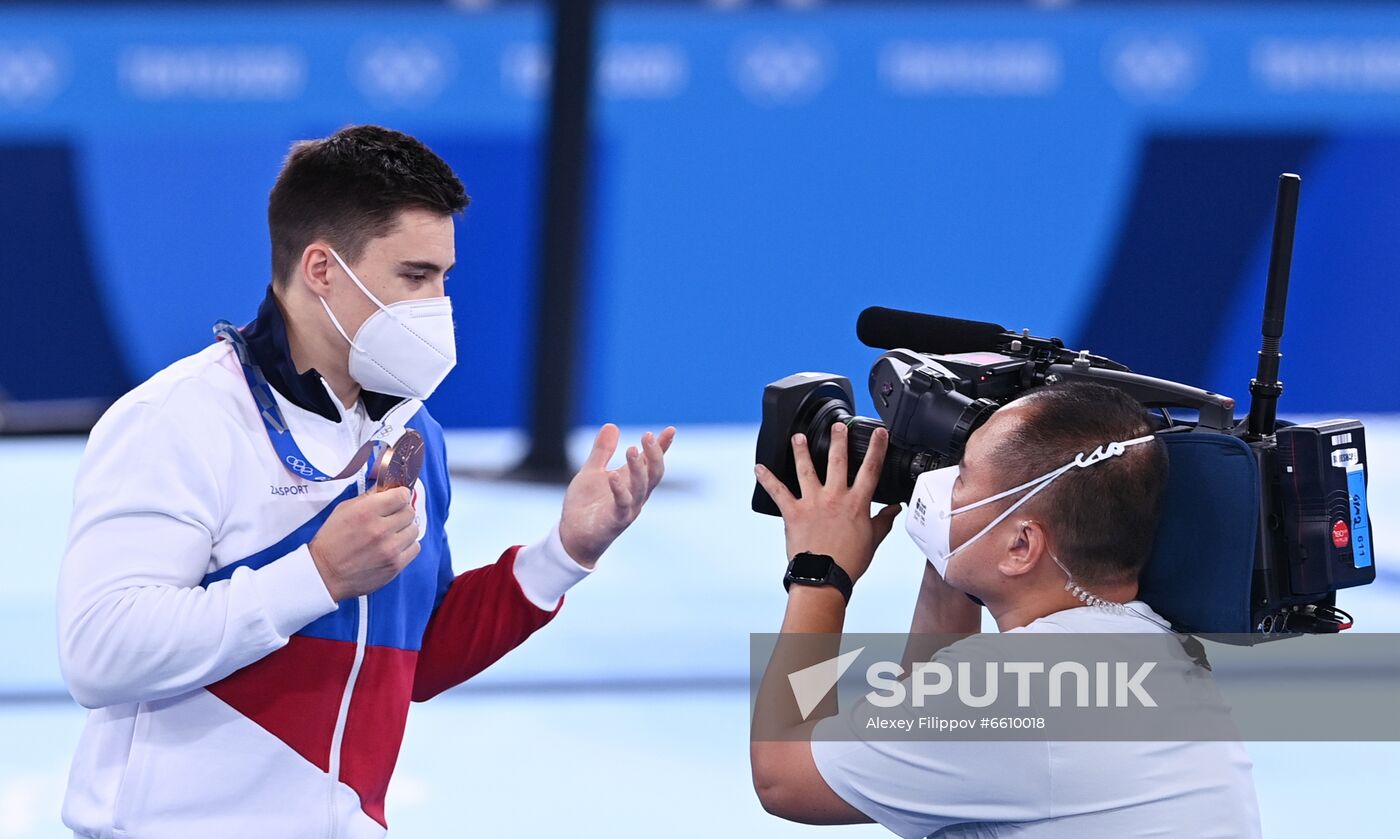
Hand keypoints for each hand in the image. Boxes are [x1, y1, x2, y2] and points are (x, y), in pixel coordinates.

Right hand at [308, 487, 419, 600]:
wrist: (325, 574)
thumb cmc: (331, 541)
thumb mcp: (344, 509)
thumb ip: (369, 496)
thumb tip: (388, 485)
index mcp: (367, 512)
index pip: (402, 495)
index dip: (400, 495)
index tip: (396, 498)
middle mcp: (381, 529)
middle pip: (410, 511)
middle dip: (401, 512)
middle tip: (391, 517)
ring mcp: (390, 549)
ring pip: (414, 529)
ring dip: (405, 529)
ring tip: (391, 533)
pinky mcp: (395, 565)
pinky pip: (415, 548)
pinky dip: (407, 546)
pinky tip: (394, 546)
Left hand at [558, 424, 675, 566]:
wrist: (573, 537)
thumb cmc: (585, 505)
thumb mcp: (592, 472)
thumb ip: (602, 451)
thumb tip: (612, 425)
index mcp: (632, 482)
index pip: (651, 462)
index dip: (662, 447)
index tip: (671, 430)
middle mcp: (636, 495)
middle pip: (654, 473)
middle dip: (654, 455)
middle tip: (647, 436)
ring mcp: (629, 508)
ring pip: (641, 487)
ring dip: (638, 468)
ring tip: (632, 449)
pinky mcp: (616, 521)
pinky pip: (622, 504)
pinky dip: (619, 490)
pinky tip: (612, 476)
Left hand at [754, 423, 900, 583]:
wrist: (824, 576)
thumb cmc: (848, 561)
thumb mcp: (873, 540)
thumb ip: (883, 521)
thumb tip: (894, 509)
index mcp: (857, 503)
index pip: (870, 469)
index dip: (876, 448)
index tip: (879, 432)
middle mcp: (834, 497)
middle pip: (837, 461)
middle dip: (838, 439)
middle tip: (837, 425)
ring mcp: (812, 502)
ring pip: (805, 469)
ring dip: (801, 451)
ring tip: (798, 437)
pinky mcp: (793, 512)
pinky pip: (777, 492)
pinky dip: (767, 479)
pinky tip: (758, 468)